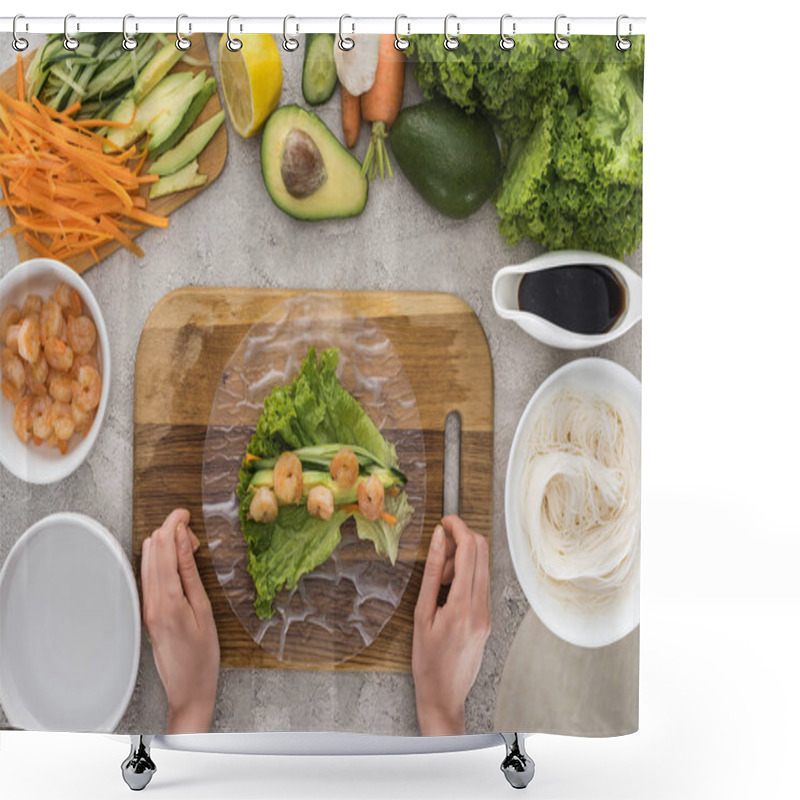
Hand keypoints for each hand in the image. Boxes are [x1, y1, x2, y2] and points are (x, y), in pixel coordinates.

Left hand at [142, 509, 219, 733]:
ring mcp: (146, 607)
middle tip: (193, 534)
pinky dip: (162, 561)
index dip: (173, 524)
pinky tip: (177, 563)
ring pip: (147, 560)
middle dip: (170, 532)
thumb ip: (190, 573)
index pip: (164, 548)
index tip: (185, 512)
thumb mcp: (204, 610)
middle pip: (152, 550)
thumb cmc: (204, 655)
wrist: (188, 689)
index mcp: (168, 600)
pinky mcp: (147, 612)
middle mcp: (151, 601)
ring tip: (188, 547)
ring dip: (165, 545)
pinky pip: (149, 576)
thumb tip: (183, 541)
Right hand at [412, 515, 490, 735]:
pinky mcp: (488, 618)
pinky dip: (466, 574)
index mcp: (462, 605)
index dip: (458, 527)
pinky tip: (447, 587)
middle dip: (462, 539)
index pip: (469, 550)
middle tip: (438, 548)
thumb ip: (431, 573)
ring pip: (483, 566)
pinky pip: (481, 583)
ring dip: (462, 558)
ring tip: (439, 577)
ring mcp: (488, 613)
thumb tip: (437, 538)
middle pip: (482, 552)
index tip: (445, 519)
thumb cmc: (426, 661)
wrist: (444, 696)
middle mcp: (482, 607)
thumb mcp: (421, 614)